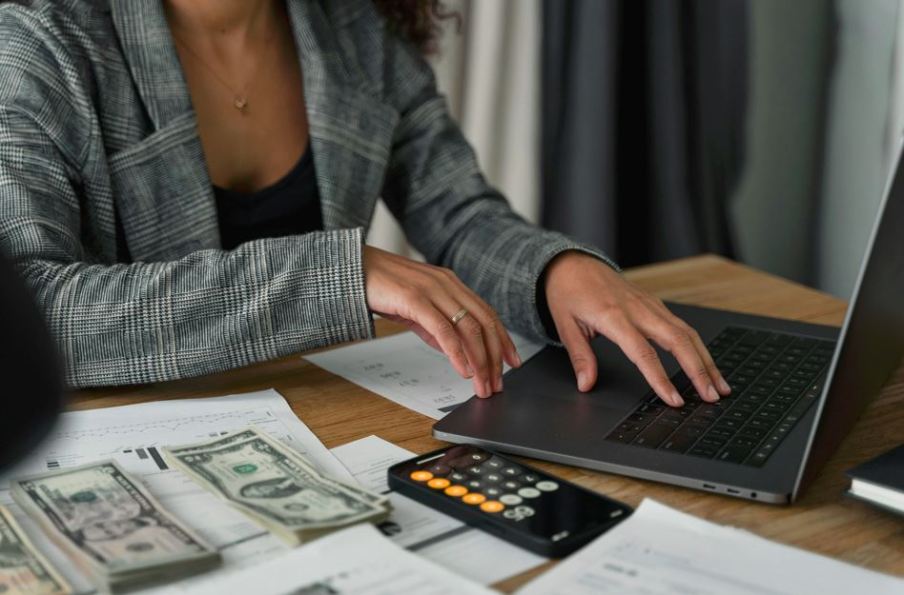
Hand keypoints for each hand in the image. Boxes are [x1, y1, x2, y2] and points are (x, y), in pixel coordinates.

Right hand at [362, 246, 520, 397]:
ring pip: (468, 328)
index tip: (512, 361)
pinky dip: (457, 352)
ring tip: (482, 384)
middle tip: (499, 382)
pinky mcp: (416, 299)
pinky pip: (444, 330)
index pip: (487, 314)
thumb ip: (435, 326)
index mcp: (451, 284)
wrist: (352, 269)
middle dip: (495, 356)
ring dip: (480, 360)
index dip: (503, 339)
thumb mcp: (416, 308)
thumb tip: (453, 349)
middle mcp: (448, 284)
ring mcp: (433, 290)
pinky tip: (462, 369)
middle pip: (484, 323)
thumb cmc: (382, 286)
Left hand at [544, 251, 730, 406]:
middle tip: (711, 397)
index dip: (660, 378)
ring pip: (687, 333)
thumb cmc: (568, 292)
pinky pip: (682, 326)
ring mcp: (650, 305)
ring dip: (706, 360)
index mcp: (613, 316)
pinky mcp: (655, 304)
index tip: (674, 400)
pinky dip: (698, 346)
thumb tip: (586, 385)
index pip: (643, 353)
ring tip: (719, 386)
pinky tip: (706, 363)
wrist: (573, 263)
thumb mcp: (565, 325)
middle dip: (698, 370)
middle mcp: (638, 309)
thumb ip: (580, 357)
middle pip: (678, 341)